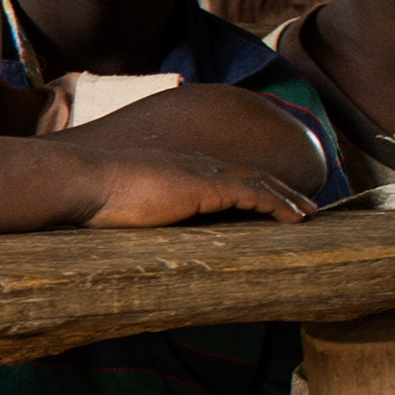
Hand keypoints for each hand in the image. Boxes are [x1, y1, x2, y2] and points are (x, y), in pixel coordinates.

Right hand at [74, 151, 313, 229]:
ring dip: (287, 197)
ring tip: (310, 213)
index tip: (266, 199)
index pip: (222, 175)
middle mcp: (194, 163)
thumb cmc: (91, 196)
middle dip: (278, 189)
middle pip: (248, 174)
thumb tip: (134, 231)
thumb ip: (139, 211)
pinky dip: (279, 204)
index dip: (248, 186)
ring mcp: (201, 173)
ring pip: (259, 182)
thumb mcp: (120, 203)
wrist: (84, 181)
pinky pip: (254, 195)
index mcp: (175, 167)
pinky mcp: (205, 187)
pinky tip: (297, 217)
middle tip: (303, 204)